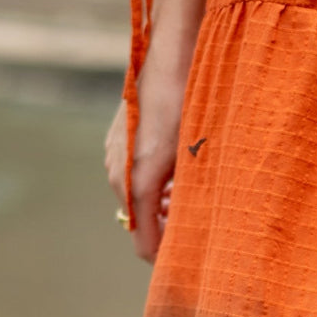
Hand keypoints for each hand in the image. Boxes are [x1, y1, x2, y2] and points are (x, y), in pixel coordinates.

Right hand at [103, 52, 187, 263]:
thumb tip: (190, 236)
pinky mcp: (118, 140)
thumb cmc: (189, 104)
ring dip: (165, 207)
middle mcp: (117, 173)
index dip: (168, 258)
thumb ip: (186, 203)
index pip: (146, 245)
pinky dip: (156, 184)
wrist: (172, 53)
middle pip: (141, 223)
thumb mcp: (194, 160)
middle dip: (169, 230)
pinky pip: (135, 175)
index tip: (192, 263)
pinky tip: (180, 174)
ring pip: (140, 199)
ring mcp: (114, 155)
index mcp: (135, 184)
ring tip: (194, 199)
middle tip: (201, 228)